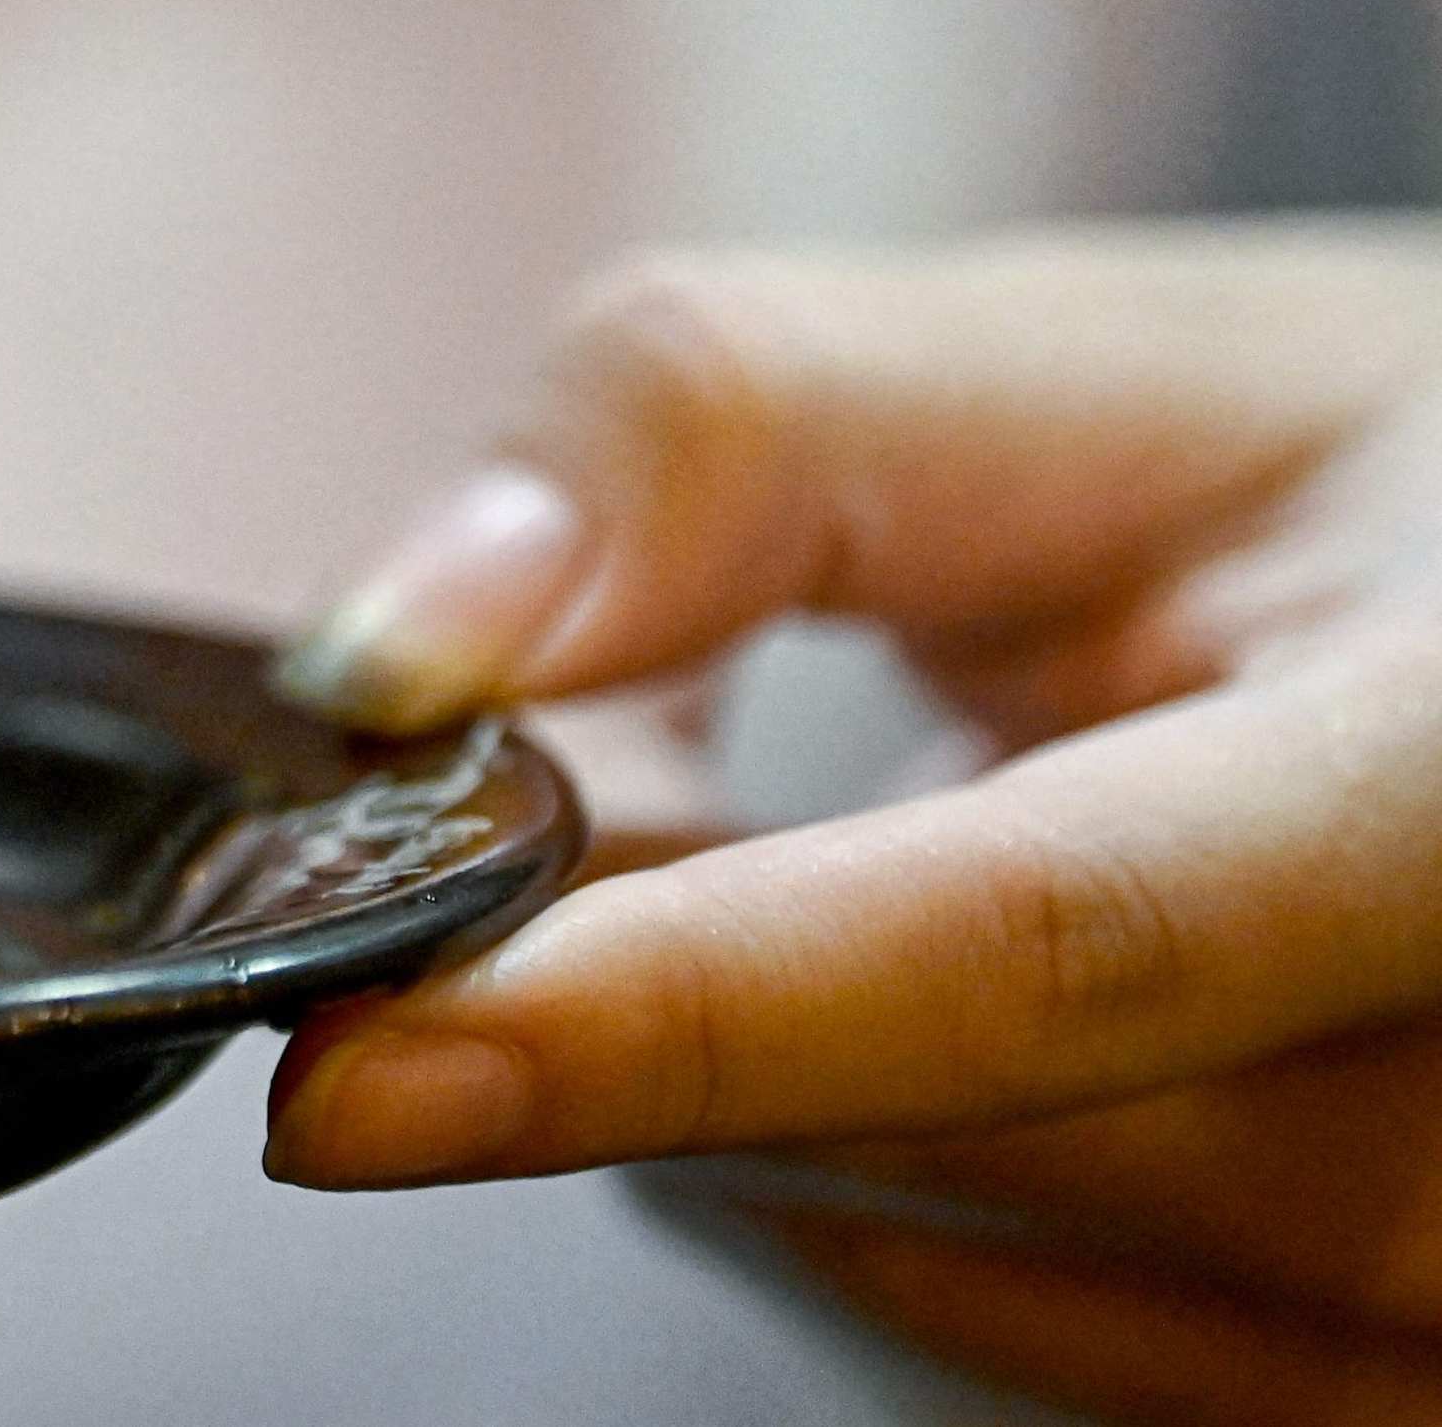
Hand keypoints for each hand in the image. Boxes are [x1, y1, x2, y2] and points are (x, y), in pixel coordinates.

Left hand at [266, 226, 1441, 1424]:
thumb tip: (391, 661)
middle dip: (631, 955)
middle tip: (570, 767)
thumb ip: (716, 440)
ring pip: (889, 1243)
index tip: (351, 1072)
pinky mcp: (1368, 1404)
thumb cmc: (1360, 487)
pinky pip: (960, 1317)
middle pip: (911, 1122)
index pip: (1040, 944)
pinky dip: (833, 1149)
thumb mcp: (1077, 368)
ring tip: (804, 826)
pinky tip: (882, 979)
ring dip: (727, 1053)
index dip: (671, 1014)